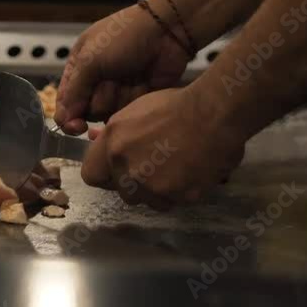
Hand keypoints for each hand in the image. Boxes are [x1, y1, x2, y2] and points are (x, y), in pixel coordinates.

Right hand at [55, 2, 192, 134]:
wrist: (167, 30)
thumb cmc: (125, 36)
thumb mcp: (90, 59)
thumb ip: (74, 91)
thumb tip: (64, 119)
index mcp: (79, 66)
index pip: (65, 100)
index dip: (67, 116)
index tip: (75, 126)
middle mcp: (95, 79)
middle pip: (86, 111)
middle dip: (97, 100)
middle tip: (109, 81)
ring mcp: (116, 89)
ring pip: (107, 113)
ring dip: (116, 98)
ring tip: (128, 77)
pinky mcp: (135, 97)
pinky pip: (126, 112)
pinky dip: (132, 102)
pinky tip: (140, 84)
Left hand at [81, 85, 246, 206]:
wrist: (215, 113)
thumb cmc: (178, 104)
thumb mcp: (137, 110)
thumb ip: (115, 132)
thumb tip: (95, 140)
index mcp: (113, 143)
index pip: (91, 175)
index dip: (105, 175)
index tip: (116, 172)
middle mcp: (127, 167)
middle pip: (122, 192)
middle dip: (135, 184)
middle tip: (155, 168)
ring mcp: (151, 185)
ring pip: (147, 201)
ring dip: (158, 191)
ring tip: (176, 169)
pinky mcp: (177, 197)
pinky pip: (172, 202)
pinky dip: (179, 193)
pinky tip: (190, 173)